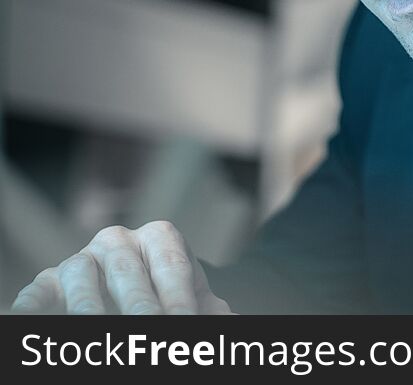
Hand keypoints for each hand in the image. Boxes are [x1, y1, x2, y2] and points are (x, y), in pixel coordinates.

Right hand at [11, 220, 231, 314]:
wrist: (145, 297)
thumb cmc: (173, 299)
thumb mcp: (197, 302)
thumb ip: (212, 310)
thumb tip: (226, 319)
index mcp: (161, 238)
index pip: (172, 267)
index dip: (180, 299)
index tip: (187, 324)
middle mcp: (119, 240)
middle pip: (128, 272)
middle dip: (140, 306)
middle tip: (150, 331)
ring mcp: (83, 258)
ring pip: (81, 274)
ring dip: (89, 305)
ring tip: (97, 327)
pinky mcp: (50, 281)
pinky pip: (39, 290)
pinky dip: (31, 305)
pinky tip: (29, 321)